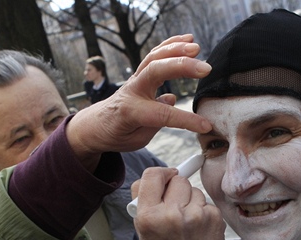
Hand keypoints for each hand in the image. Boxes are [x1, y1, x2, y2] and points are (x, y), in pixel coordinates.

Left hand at [66, 34, 212, 169]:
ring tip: (196, 48)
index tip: (205, 125)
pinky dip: (170, 45)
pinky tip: (187, 39)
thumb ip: (153, 123)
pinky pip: (153, 55)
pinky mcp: (139, 74)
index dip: (185, 120)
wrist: (95, 125)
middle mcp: (132, 91)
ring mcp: (135, 80)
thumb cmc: (116, 134)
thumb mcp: (135, 139)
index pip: (162, 114)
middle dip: (181, 67)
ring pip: (154, 58)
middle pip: (155, 71)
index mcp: (130, 111)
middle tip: (205, 69)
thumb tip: (171, 100)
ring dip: (176, 50)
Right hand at [131, 167, 225, 239]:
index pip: (152, 175)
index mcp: (149, 216)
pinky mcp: (214, 218)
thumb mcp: (142, 230)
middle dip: (175, 188)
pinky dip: (202, 210)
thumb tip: (156, 176)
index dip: (159, 173)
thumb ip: (144, 201)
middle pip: (177, 179)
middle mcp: (171, 214)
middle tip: (175, 204)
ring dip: (189, 200)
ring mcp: (195, 215)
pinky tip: (198, 227)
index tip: (165, 176)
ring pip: (193, 189)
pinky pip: (206, 202)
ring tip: (186, 220)